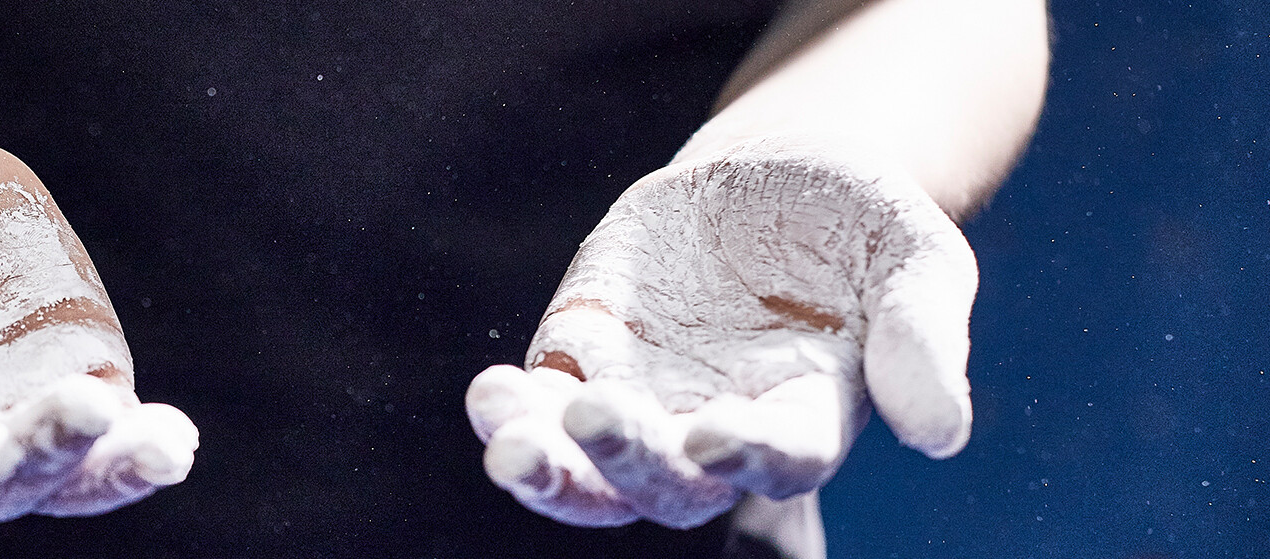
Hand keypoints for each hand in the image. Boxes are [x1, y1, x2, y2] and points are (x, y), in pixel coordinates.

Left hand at [466, 137, 975, 527]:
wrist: (781, 175)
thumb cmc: (863, 227)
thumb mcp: (916, 259)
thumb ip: (923, 338)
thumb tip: (941, 436)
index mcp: (807, 417)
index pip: (779, 457)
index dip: (747, 456)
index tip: (712, 437)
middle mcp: (717, 429)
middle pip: (668, 485)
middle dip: (628, 463)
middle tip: (596, 419)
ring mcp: (645, 399)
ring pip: (591, 470)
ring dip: (550, 470)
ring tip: (510, 449)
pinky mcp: (587, 355)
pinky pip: (541, 402)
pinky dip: (512, 410)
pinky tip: (490, 395)